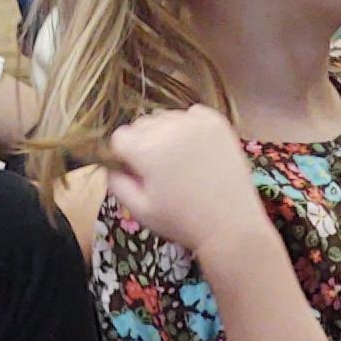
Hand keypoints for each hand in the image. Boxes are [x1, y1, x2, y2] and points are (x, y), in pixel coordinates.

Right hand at [101, 106, 269, 265]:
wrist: (231, 226)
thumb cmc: (182, 223)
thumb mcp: (141, 210)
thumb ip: (116, 183)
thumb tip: (109, 162)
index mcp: (146, 149)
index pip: (120, 137)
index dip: (125, 156)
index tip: (138, 173)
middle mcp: (168, 127)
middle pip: (142, 124)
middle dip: (145, 143)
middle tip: (162, 171)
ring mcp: (194, 121)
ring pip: (165, 117)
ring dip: (166, 134)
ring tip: (182, 163)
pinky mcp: (215, 120)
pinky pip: (190, 114)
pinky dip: (189, 128)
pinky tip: (197, 153)